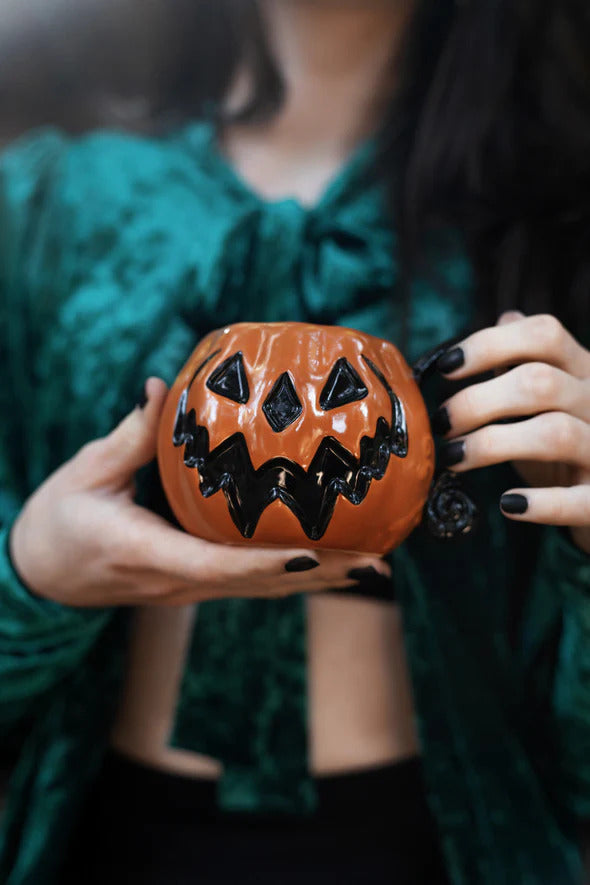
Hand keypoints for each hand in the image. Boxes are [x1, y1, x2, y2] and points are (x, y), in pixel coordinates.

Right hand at [9, 378, 389, 607]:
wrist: (39, 576)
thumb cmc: (58, 523)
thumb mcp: (86, 472)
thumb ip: (130, 436)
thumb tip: (159, 388)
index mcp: (149, 553)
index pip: (219, 565)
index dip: (268, 564)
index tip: (317, 555)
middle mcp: (177, 581)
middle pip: (259, 585)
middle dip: (321, 576)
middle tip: (377, 563)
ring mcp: (188, 588)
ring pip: (261, 590)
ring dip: (318, 581)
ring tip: (372, 566)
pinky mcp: (192, 582)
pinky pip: (250, 582)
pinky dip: (294, 574)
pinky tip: (329, 562)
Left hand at [432, 313, 589, 553]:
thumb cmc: (568, 446)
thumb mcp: (552, 399)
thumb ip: (527, 362)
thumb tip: (506, 317)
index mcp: (581, 370)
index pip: (544, 334)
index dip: (490, 344)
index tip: (446, 367)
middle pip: (539, 382)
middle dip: (478, 401)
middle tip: (441, 423)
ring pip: (555, 433)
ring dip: (493, 444)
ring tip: (454, 459)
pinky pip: (577, 500)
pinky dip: (540, 504)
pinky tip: (508, 505)